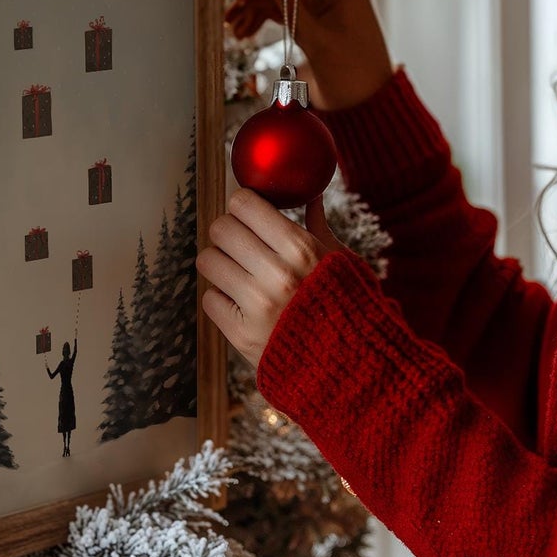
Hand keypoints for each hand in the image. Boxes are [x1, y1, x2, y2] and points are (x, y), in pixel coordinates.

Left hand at [198, 187, 346, 369]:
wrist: (349, 365)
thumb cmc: (346, 304)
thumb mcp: (340, 259)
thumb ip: (317, 224)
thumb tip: (310, 192)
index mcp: (301, 248)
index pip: (243, 203)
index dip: (242, 205)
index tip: (247, 214)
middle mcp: (276, 273)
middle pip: (220, 228)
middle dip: (228, 232)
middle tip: (240, 243)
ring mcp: (257, 305)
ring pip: (207, 260)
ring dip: (221, 264)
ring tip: (240, 273)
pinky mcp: (241, 334)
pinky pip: (209, 298)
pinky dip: (223, 299)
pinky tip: (243, 303)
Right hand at [224, 0, 394, 110]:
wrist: (365, 107)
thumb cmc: (351, 74)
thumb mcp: (313, 37)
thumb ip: (285, 0)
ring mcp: (324, 8)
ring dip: (258, 5)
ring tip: (233, 24)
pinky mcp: (315, 24)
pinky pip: (287, 11)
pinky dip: (265, 18)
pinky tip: (244, 31)